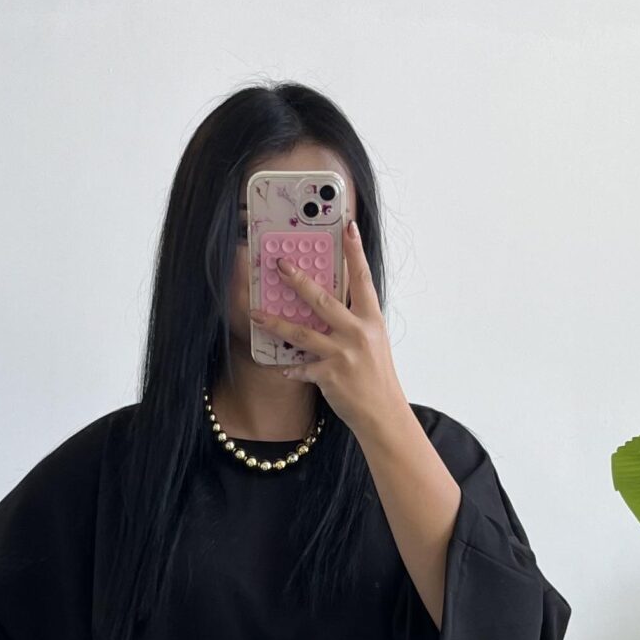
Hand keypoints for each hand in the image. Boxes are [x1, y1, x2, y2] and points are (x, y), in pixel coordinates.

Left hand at [253, 218, 409, 439]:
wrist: (384, 413)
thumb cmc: (377, 377)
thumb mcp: (373, 343)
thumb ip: (354, 323)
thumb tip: (329, 307)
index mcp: (371, 321)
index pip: (363, 279)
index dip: (355, 252)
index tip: (348, 227)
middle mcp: (358, 333)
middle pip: (323, 300)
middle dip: (298, 280)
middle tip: (280, 265)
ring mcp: (343, 354)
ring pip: (301, 333)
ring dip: (275, 323)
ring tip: (256, 314)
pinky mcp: (329, 375)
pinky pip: (301, 367)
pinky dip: (291, 368)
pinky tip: (282, 368)